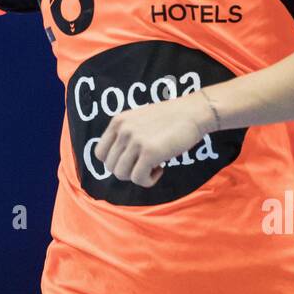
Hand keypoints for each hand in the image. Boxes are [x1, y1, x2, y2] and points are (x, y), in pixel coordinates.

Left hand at [92, 91, 215, 188]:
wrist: (193, 112)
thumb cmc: (170, 119)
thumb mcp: (139, 121)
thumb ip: (125, 136)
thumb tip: (118, 163)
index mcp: (118, 122)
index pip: (100, 153)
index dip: (114, 163)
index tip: (132, 161)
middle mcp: (123, 130)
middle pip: (111, 167)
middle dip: (128, 171)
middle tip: (146, 165)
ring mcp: (135, 140)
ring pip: (122, 174)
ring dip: (139, 176)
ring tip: (154, 166)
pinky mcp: (149, 152)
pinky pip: (138, 178)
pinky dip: (148, 180)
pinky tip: (161, 169)